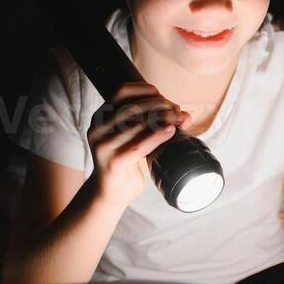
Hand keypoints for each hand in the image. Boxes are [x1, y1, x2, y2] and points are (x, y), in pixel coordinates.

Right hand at [85, 81, 189, 207]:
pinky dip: (158, 135)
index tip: (164, 97)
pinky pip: (140, 144)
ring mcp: (105, 146)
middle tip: (176, 110)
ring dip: (163, 118)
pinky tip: (171, 131)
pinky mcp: (115, 162)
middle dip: (159, 104)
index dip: (146, 90)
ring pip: (137, 124)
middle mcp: (98, 129)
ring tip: (178, 119)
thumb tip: (185, 115)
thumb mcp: (135, 137)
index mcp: (100, 118)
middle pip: (132, 106)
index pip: (122, 91)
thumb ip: (154, 123)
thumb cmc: (125, 161)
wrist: (110, 192)